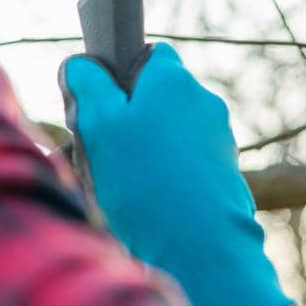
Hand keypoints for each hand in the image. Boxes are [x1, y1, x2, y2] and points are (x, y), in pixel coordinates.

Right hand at [60, 44, 296, 305]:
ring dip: (144, 154)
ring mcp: (219, 141)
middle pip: (155, 99)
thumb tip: (80, 65)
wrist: (199, 249)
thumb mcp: (98, 124)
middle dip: (127, 122)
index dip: (118, 77)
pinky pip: (184, 168)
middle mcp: (204, 102)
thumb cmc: (144, 182)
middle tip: (102, 155)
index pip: (147, 56)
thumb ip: (86, 84)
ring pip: (168, 136)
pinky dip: (165, 180)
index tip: (97, 108)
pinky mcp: (225, 177)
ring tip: (122, 189)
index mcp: (174, 79)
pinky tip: (148, 208)